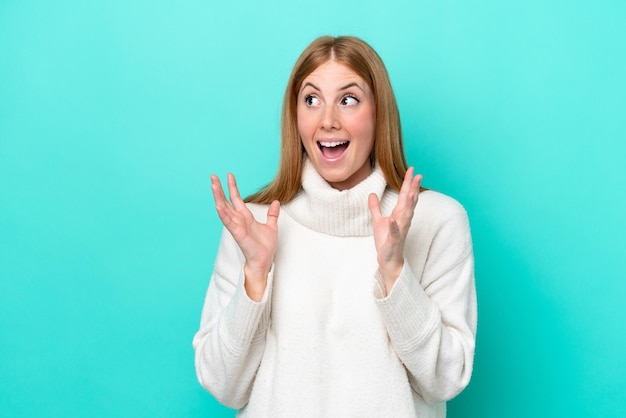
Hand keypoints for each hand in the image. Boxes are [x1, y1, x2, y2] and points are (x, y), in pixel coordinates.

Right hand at [211, 173, 279, 300]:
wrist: (264, 261)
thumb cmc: (265, 247)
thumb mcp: (271, 226)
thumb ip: (272, 214)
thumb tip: (276, 202)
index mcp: (245, 217)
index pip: (236, 198)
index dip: (232, 187)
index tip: (229, 175)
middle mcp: (238, 220)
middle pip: (226, 201)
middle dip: (219, 189)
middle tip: (213, 176)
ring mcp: (236, 226)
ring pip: (224, 209)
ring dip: (218, 197)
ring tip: (213, 186)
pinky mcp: (237, 233)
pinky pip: (228, 222)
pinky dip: (223, 213)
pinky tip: (218, 205)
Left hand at [368, 167, 421, 293]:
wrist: (388, 259)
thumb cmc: (385, 241)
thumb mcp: (377, 221)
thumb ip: (375, 207)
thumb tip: (371, 194)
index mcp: (399, 214)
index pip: (405, 195)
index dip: (408, 183)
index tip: (412, 170)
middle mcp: (403, 220)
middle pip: (409, 201)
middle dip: (413, 188)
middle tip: (418, 175)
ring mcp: (400, 230)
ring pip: (406, 215)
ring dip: (408, 205)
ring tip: (410, 193)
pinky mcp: (394, 240)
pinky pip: (395, 232)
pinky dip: (394, 225)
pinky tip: (393, 219)